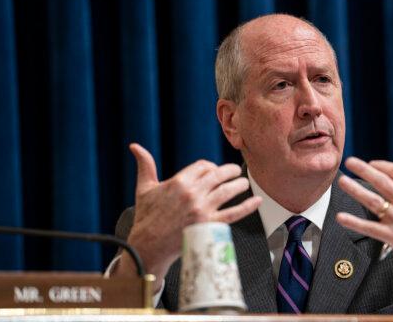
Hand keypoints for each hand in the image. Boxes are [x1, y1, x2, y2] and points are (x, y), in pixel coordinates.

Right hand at [113, 143, 261, 288]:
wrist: (148, 245)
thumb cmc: (146, 217)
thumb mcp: (144, 188)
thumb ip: (145, 165)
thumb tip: (134, 146)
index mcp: (179, 182)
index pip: (204, 166)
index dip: (210, 166)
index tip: (212, 170)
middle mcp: (193, 194)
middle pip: (219, 175)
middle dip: (229, 171)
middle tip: (234, 171)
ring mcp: (202, 210)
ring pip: (228, 191)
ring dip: (239, 185)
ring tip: (243, 183)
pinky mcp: (209, 225)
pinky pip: (234, 213)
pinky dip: (248, 207)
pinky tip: (257, 201)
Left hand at [336, 157, 392, 279]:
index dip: (381, 166)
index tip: (371, 164)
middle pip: (382, 182)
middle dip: (364, 169)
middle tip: (350, 162)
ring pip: (373, 201)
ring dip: (356, 190)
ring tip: (343, 181)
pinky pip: (370, 228)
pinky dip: (354, 222)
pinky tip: (341, 217)